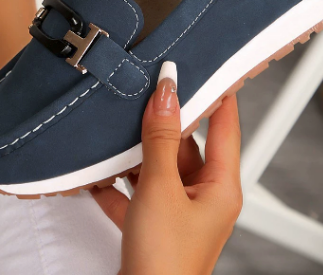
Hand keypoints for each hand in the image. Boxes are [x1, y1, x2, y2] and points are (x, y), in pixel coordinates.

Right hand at [92, 61, 241, 274]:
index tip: (210, 67)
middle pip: (187, 146)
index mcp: (220, 187)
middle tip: (147, 94)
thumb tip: (167, 95)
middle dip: (164, 124)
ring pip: (160, 168)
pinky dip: (120, 183)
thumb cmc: (165, 262)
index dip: (220, 95)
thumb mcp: (161, 188)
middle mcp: (204, 197)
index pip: (226, 127)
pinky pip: (139, 192)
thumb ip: (161, 138)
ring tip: (118, 130)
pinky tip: (97, 174)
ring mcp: (179, 211)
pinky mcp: (155, 224)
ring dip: (137, 154)